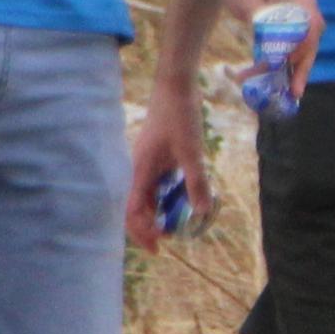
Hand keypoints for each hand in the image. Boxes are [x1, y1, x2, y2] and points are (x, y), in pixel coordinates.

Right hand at [128, 78, 210, 248]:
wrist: (175, 86)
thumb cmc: (180, 116)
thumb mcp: (192, 151)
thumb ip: (196, 182)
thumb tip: (202, 212)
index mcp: (140, 170)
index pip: (133, 211)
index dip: (142, 232)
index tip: (159, 247)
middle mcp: (139, 169)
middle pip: (137, 207)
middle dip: (148, 227)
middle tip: (166, 242)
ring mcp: (146, 162)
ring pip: (147, 195)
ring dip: (157, 212)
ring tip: (174, 224)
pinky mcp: (156, 156)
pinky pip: (156, 183)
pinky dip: (165, 195)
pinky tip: (180, 199)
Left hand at [223, 0, 318, 89]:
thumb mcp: (246, 0)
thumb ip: (259, 18)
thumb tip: (268, 44)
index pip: (311, 29)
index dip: (303, 52)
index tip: (291, 67)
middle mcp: (305, 7)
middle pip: (311, 42)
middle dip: (303, 67)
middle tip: (295, 91)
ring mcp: (299, 15)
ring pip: (304, 46)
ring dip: (296, 68)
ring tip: (292, 91)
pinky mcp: (290, 22)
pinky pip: (294, 44)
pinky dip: (288, 61)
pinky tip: (279, 76)